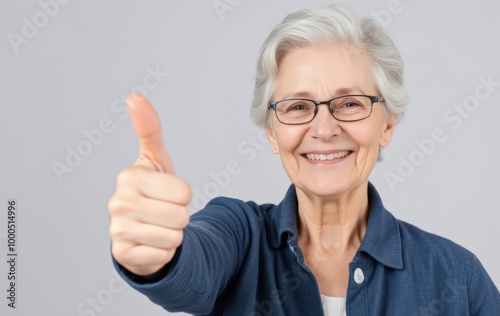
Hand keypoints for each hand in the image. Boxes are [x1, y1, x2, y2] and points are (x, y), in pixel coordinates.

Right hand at [108, 94, 190, 275]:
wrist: (143, 228)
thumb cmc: (154, 190)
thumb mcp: (156, 159)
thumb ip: (149, 128)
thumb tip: (134, 97)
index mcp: (129, 176)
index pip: (184, 191)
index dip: (184, 195)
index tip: (167, 193)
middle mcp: (118, 203)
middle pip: (181, 215)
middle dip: (181, 216)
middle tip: (165, 212)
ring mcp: (118, 231)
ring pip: (174, 236)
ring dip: (174, 234)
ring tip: (159, 226)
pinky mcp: (123, 255)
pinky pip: (165, 255)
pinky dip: (165, 251)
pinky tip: (151, 243)